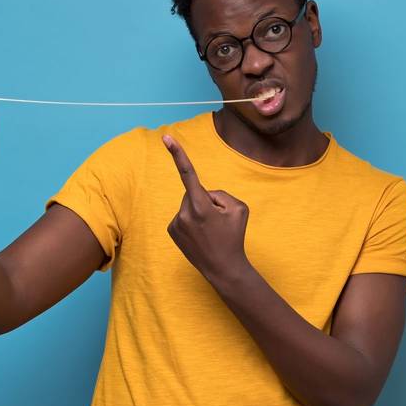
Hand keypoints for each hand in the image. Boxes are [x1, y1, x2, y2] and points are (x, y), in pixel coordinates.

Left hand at [162, 134, 250, 281]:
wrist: (224, 268)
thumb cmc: (234, 237)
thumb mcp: (239, 208)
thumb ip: (220, 193)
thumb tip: (204, 194)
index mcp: (201, 205)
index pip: (188, 173)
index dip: (178, 153)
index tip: (166, 138)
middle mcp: (184, 213)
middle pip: (195, 192)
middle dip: (205, 200)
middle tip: (217, 222)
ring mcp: (176, 223)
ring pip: (189, 204)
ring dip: (198, 211)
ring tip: (209, 231)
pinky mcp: (172, 231)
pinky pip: (183, 215)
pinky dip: (191, 220)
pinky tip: (200, 235)